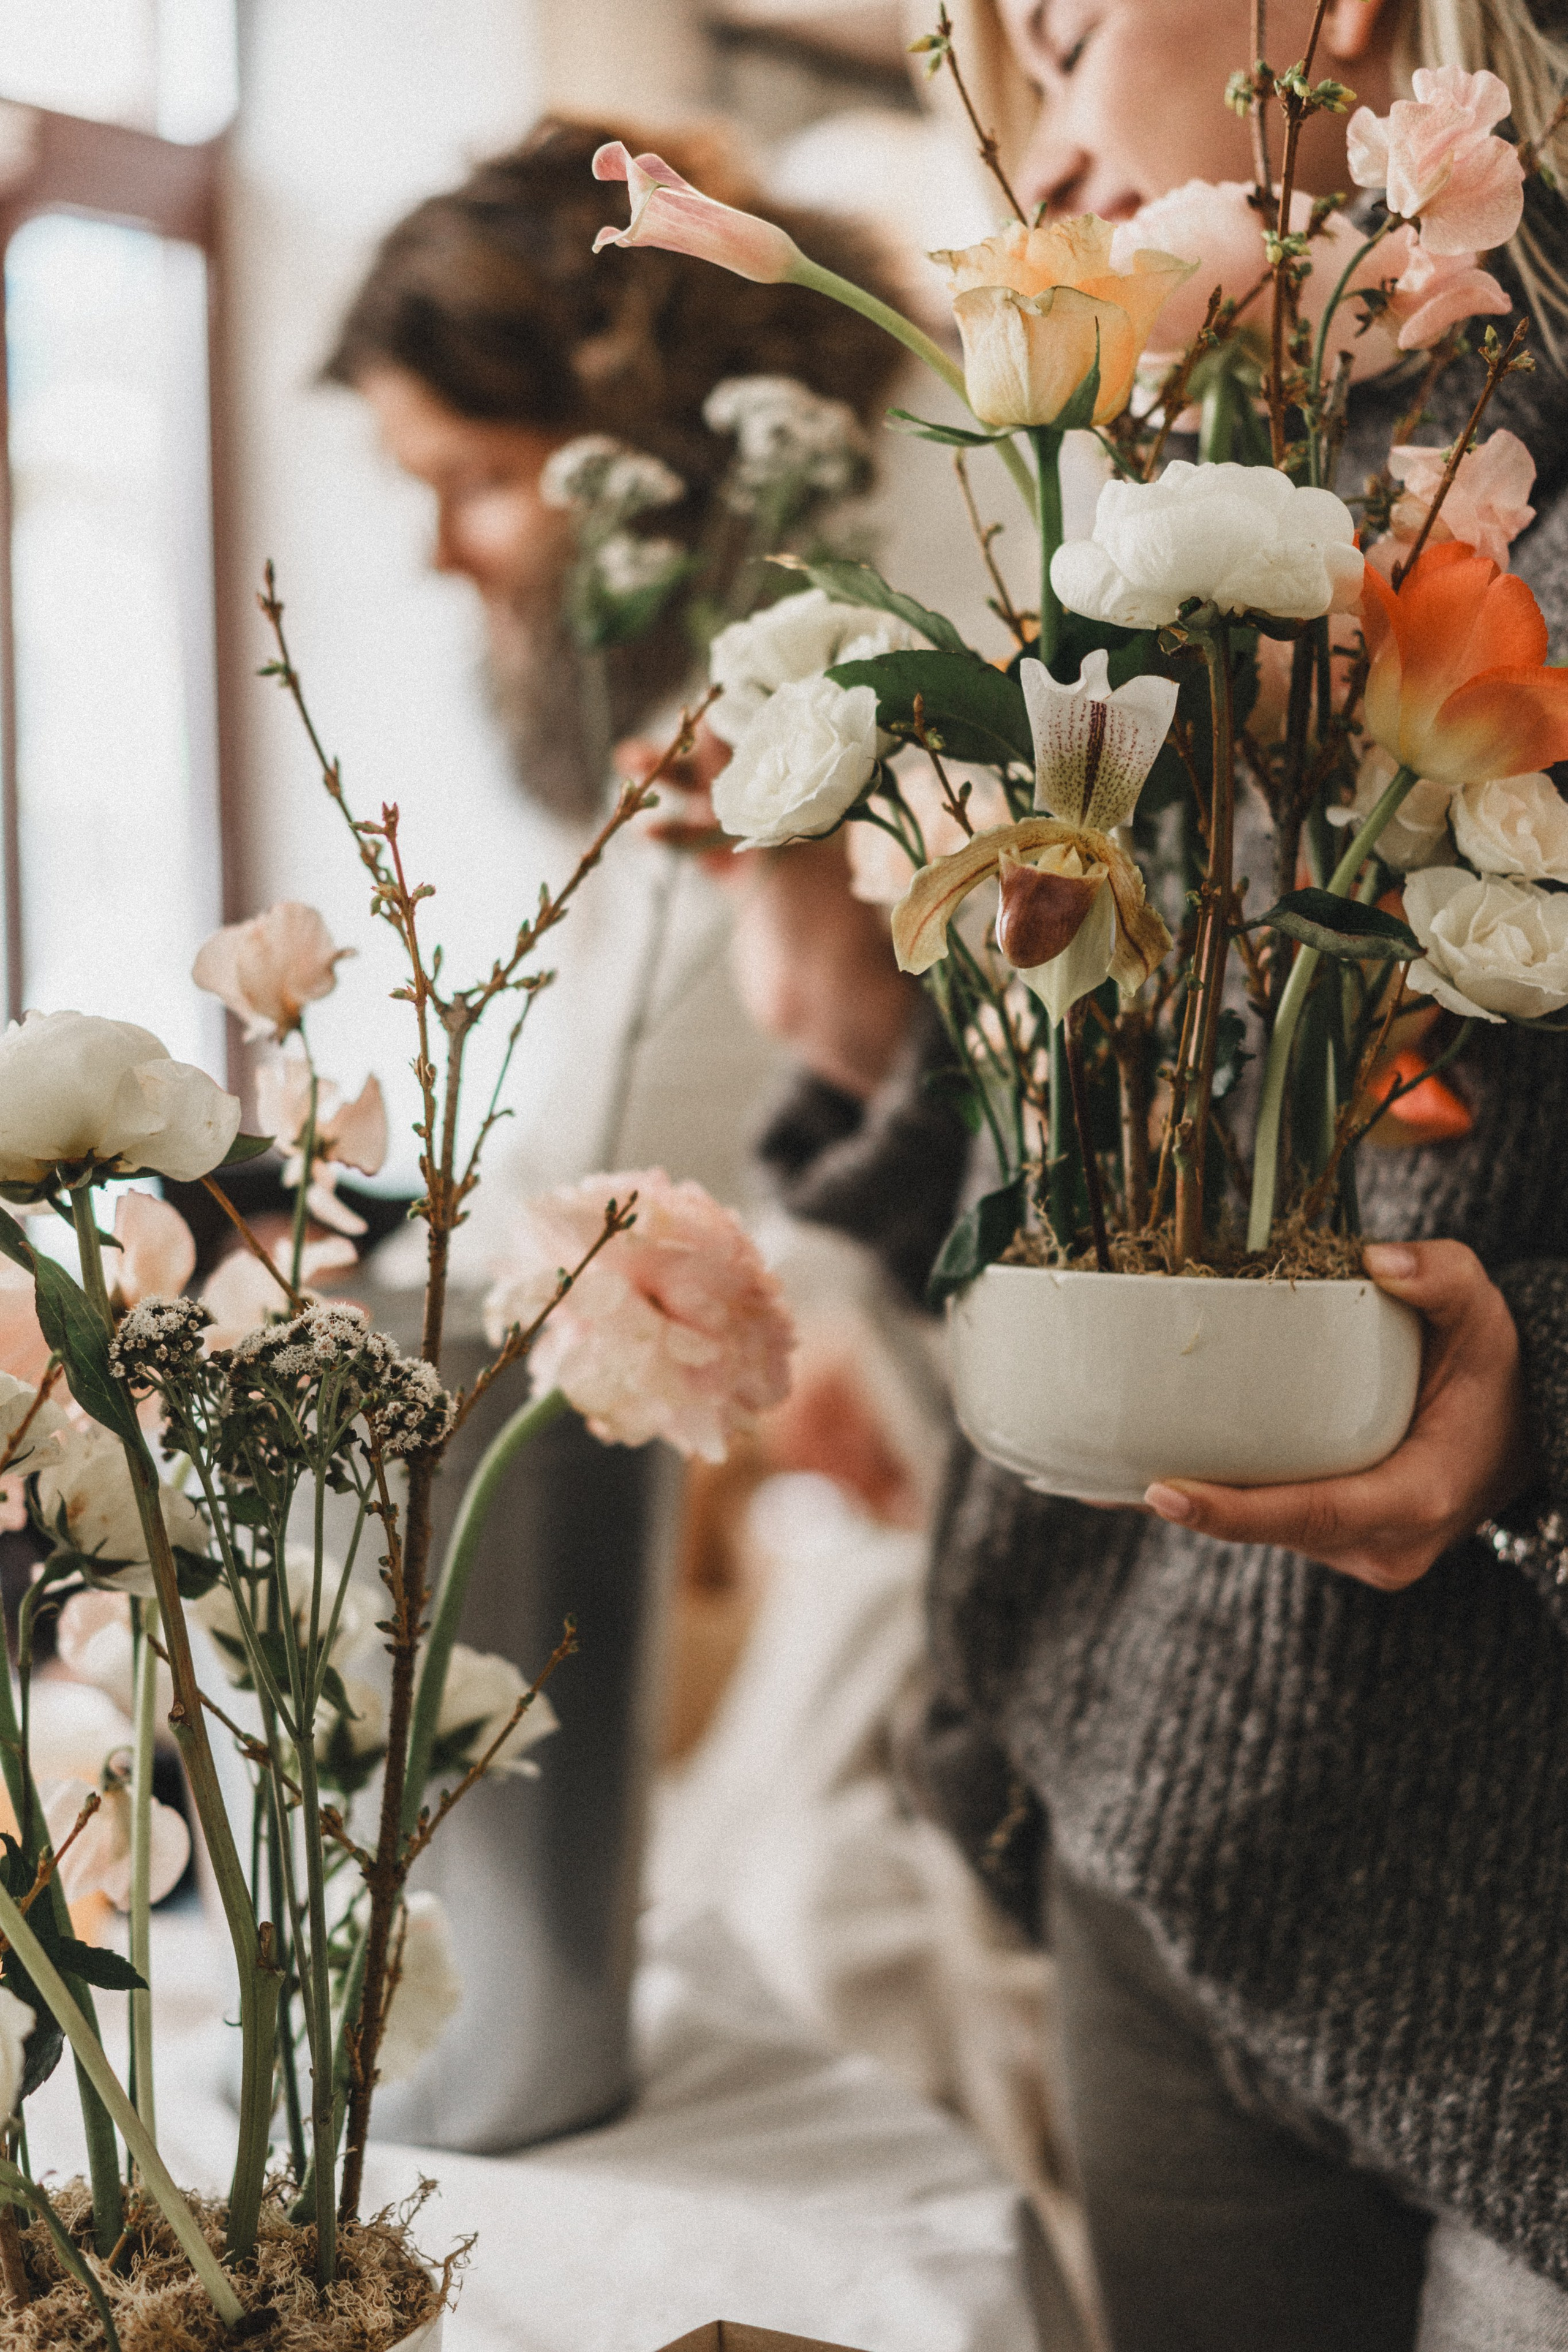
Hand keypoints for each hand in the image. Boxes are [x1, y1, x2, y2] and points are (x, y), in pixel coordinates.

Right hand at [614, 726, 916, 1099]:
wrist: (823, 993)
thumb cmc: (835, 927)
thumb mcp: (797, 857)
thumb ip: (760, 805)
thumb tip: (724, 754)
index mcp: (820, 799)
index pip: (778, 741)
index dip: (744, 718)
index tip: (710, 699)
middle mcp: (790, 812)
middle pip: (736, 761)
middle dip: (696, 743)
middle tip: (664, 727)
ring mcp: (759, 841)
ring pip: (707, 797)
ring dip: (669, 779)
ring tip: (627, 759)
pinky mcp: (735, 872)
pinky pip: (696, 842)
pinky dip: (670, 834)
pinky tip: (644, 833)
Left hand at [1142, 1241, 1539, 1590]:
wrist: (1529, 1427)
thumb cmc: (1498, 1369)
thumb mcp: (1485, 1314)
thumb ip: (1441, 1278)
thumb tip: (1376, 1259)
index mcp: (1417, 1500)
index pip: (1312, 1514)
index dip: (1234, 1511)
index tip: (1161, 1491)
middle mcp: (1383, 1544)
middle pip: (1270, 1527)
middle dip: (1190, 1504)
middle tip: (1104, 1467)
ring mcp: (1358, 1552)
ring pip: (1262, 1529)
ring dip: (1194, 1501)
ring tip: (1106, 1465)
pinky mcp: (1338, 1543)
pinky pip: (1268, 1523)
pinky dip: (1214, 1499)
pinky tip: (1137, 1475)